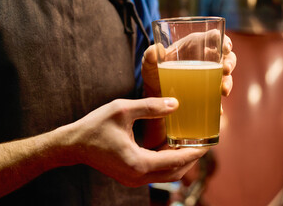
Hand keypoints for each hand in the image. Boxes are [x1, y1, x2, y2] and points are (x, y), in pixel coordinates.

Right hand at [63, 97, 208, 186]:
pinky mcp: (130, 177)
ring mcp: (134, 179)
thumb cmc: (95, 126)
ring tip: (191, 144)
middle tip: (204, 142)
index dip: (195, 151)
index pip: (176, 160)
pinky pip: (156, 173)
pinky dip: (168, 162)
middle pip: (176, 172)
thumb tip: (176, 103)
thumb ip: (150, 106)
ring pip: (167, 175)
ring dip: (181, 161)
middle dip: (192, 158)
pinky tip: (171, 147)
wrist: (73, 144)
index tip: (209, 142)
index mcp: (138, 162)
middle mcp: (138, 176)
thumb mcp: (122, 109)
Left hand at [142, 32, 236, 97]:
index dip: (224, 41)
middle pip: (226, 57)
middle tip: (225, 70)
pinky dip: (219, 104)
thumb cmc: (154, 73)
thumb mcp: (149, 64)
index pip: (215, 38)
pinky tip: (218, 110)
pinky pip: (217, 97)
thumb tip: (155, 49)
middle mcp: (205, 60)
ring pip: (226, 76)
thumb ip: (150, 55)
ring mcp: (208, 77)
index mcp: (195, 45)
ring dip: (228, 82)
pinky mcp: (207, 93)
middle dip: (230, 63)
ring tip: (224, 90)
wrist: (154, 95)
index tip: (226, 48)